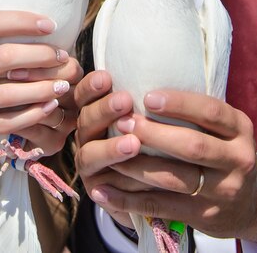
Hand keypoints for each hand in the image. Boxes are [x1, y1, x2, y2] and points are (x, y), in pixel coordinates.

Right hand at [0, 10, 81, 160]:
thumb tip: (45, 29)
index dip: (21, 21)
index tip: (50, 25)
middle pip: (2, 57)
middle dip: (39, 55)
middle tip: (64, 58)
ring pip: (6, 94)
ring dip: (41, 89)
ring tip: (64, 85)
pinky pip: (4, 122)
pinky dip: (32, 114)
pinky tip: (50, 107)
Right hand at [74, 70, 144, 226]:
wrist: (154, 185)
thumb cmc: (155, 140)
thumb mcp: (150, 116)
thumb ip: (147, 99)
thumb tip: (170, 66)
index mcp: (97, 112)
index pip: (86, 95)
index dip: (91, 86)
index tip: (106, 77)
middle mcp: (89, 136)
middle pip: (86, 120)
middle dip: (104, 110)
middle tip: (125, 101)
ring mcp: (90, 164)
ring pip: (89, 154)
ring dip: (109, 148)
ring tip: (133, 143)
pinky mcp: (97, 190)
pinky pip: (102, 187)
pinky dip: (113, 186)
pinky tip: (122, 183)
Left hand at [87, 90, 256, 243]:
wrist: (251, 204)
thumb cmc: (223, 153)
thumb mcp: (225, 129)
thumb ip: (197, 113)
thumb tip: (143, 86)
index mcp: (240, 129)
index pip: (212, 112)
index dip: (180, 104)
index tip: (147, 97)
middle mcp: (237, 159)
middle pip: (192, 146)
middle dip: (153, 134)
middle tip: (123, 123)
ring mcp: (222, 191)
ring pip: (173, 179)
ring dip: (136, 166)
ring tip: (109, 155)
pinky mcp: (204, 216)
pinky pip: (161, 207)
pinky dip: (128, 200)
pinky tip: (104, 191)